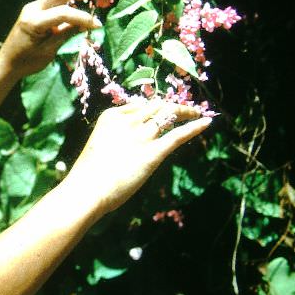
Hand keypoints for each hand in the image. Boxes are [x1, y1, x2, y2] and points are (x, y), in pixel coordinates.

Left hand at [0, 0, 110, 79]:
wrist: (6, 63)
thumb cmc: (26, 62)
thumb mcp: (48, 52)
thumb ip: (66, 34)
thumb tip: (88, 23)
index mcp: (33, 22)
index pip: (63, 13)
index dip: (83, 18)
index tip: (98, 25)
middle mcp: (32, 9)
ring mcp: (33, 6)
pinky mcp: (36, 7)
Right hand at [66, 100, 211, 213]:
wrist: (88, 188)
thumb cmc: (88, 173)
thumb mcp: (100, 145)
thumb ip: (115, 137)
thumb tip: (129, 142)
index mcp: (111, 116)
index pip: (138, 106)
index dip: (152, 108)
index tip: (159, 111)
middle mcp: (128, 121)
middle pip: (156, 106)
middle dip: (170, 106)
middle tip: (182, 109)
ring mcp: (142, 136)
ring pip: (169, 115)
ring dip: (184, 111)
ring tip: (196, 111)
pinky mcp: (154, 153)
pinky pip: (178, 135)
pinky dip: (194, 127)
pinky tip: (206, 121)